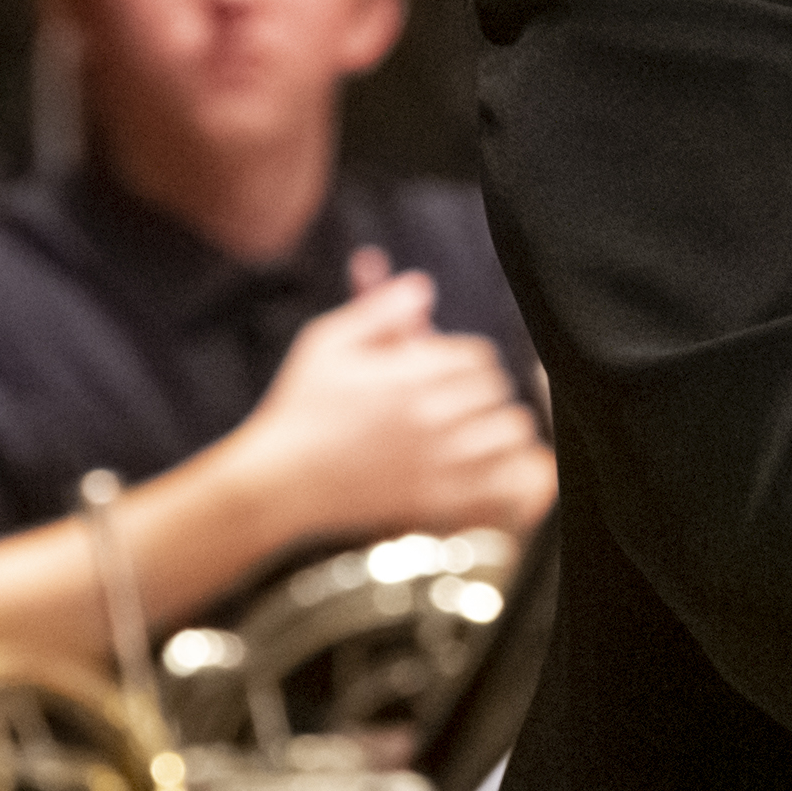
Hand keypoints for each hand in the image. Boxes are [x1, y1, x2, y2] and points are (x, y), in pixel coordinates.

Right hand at [226, 263, 555, 551]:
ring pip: (512, 434)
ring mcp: (438, 464)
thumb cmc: (299, 409)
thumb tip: (424, 286)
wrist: (280, 483)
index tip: (447, 374)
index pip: (479, 356)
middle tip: (460, 403)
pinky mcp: (438, 504)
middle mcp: (430, 418)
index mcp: (408, 376)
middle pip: (498, 391)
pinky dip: (510, 477)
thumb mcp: (328, 342)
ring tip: (477, 435)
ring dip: (500, 430)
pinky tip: (488, 471)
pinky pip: (506, 487)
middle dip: (481, 392)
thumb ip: (380, 309)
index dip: (466, 361)